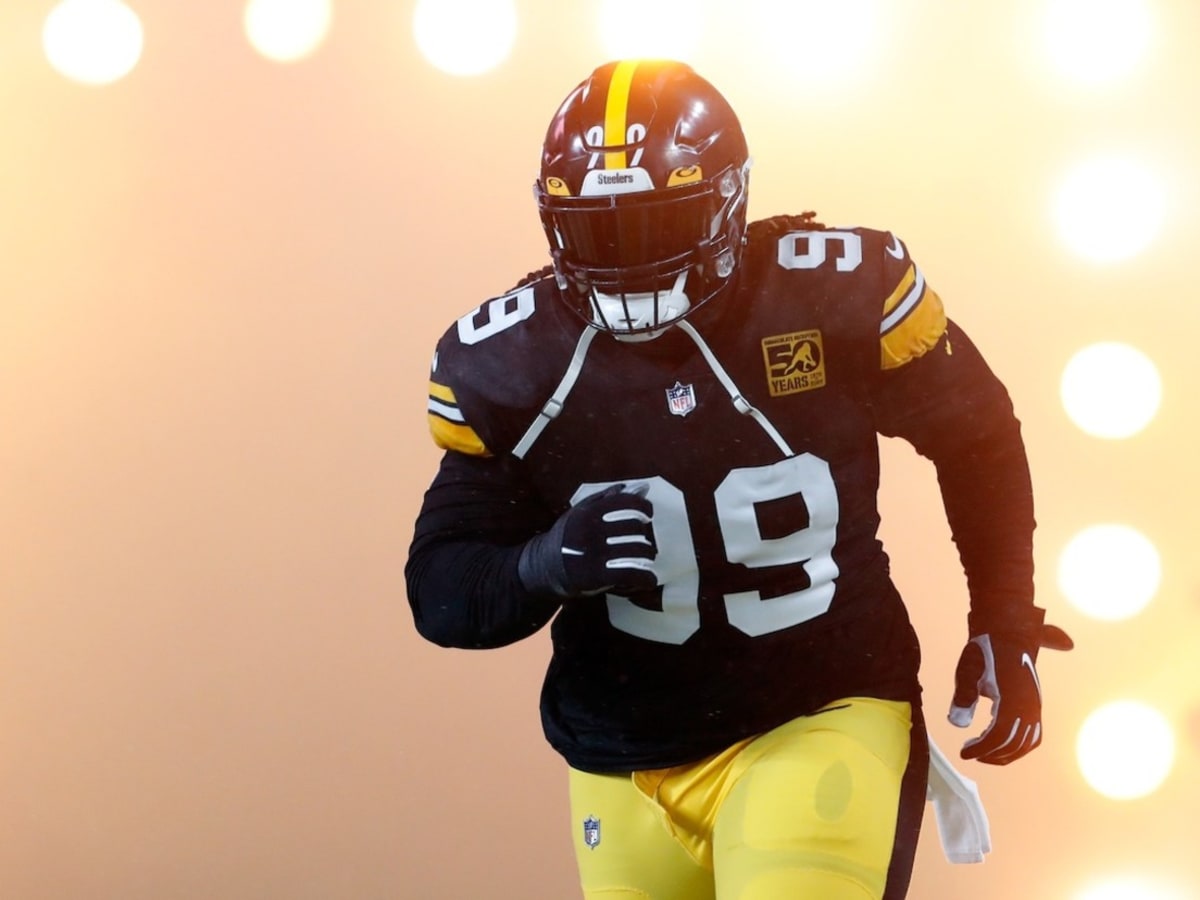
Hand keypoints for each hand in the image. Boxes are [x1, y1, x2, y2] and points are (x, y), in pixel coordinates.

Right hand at [518, 483, 656, 596]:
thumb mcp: (581, 510)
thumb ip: (610, 497)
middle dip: (645, 534)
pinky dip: (645, 578)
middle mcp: (592, 530)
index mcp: (589, 511)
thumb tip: (642, 487)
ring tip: (645, 558)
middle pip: (635, 527)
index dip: (644, 507)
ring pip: (637, 550)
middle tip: (644, 541)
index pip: (627, 502)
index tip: (648, 514)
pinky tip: (647, 579)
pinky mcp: (597, 575)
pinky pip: (631, 574)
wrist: (544, 566)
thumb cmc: (567, 535)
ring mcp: (594, 553)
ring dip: (647, 555)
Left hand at [948, 621, 1072, 764]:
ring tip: (984, 752)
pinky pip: (1034, 734)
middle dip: (991, 754)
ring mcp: (1035, 706)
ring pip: (1027, 742)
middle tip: (969, 752)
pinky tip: (1001, 742)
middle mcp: (1030, 706)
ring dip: (1006, 752)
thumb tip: (957, 725)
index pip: (999, 736)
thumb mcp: (968, 671)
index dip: (982, 749)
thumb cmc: (985, 650)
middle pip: (1014, 743)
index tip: (964, 753)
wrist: (1008, 631)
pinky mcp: (1035, 704)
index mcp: (1013, 699)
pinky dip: (1020, 745)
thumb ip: (963, 698)